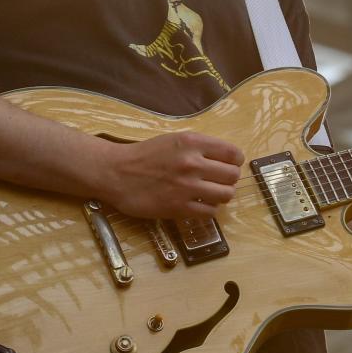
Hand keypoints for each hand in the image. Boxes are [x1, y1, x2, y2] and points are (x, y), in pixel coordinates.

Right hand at [102, 131, 243, 218]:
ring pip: (225, 195)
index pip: (233, 153)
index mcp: (192, 143)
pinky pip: (210, 212)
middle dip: (228, 179)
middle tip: (218, 181)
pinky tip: (198, 204)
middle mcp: (193, 163)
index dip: (234, 161)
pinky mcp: (179, 208)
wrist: (117, 173)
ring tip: (210, 193)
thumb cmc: (145, 154)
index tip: (229, 165)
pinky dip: (208, 209)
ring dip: (221, 195)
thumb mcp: (174, 140)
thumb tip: (226, 158)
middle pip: (232, 176)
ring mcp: (187, 187)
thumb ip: (199, 147)